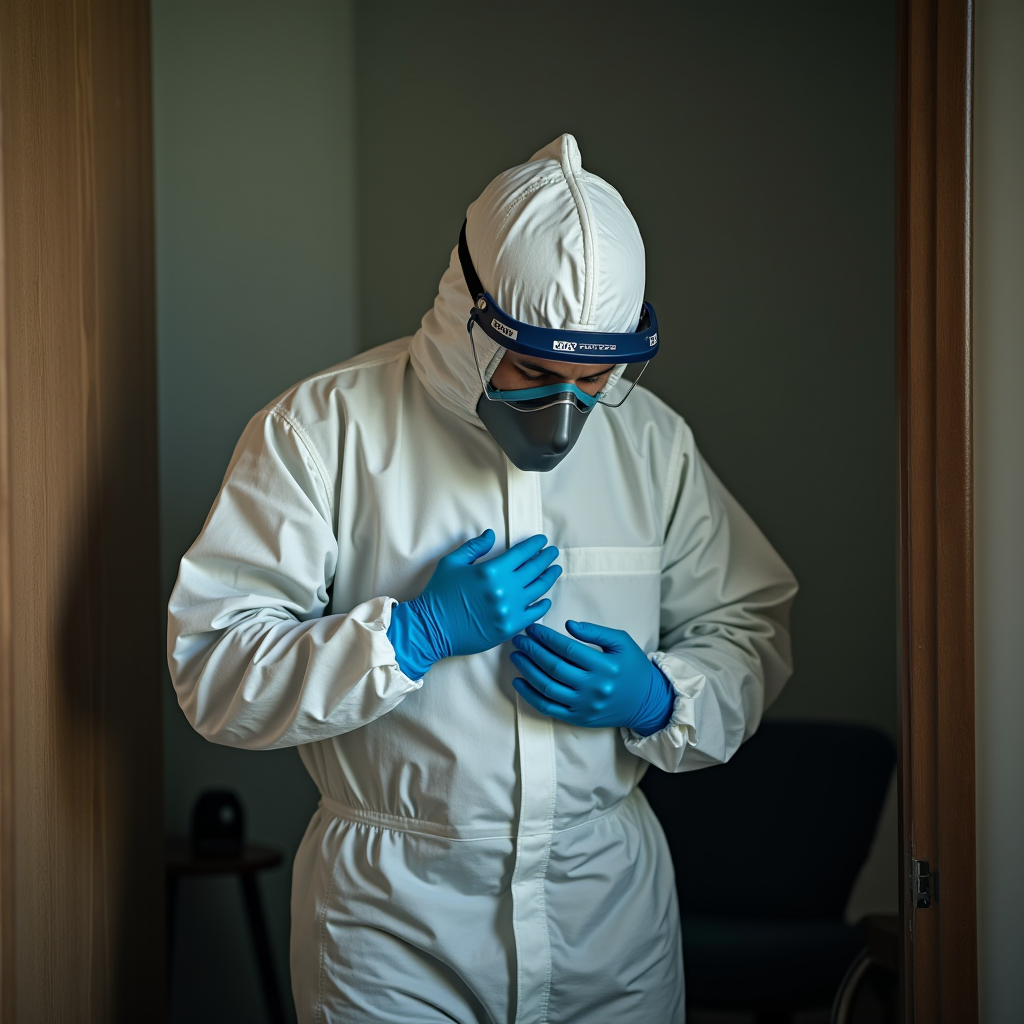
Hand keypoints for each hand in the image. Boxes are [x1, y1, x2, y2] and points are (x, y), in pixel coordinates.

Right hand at [388, 530, 560, 677]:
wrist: (431, 629)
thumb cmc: (439, 594)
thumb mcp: (451, 563)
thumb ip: (475, 547)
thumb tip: (491, 534)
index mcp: (491, 571)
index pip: (521, 553)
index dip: (535, 545)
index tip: (542, 541)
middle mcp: (504, 589)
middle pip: (534, 569)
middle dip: (546, 558)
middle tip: (553, 552)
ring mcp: (509, 610)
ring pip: (538, 590)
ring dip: (549, 577)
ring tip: (555, 570)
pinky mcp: (510, 628)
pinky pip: (534, 614)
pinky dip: (543, 605)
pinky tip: (546, 598)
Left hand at [510, 620, 673, 734]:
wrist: (646, 702)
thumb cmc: (632, 667)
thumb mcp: (622, 642)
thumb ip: (596, 632)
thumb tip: (568, 625)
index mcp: (605, 666)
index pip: (568, 649)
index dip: (546, 638)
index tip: (532, 629)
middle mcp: (593, 687)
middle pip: (554, 667)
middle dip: (532, 651)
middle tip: (519, 639)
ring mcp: (584, 705)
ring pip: (547, 687)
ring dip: (527, 670)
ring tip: (516, 656)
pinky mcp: (578, 718)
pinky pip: (548, 708)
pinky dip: (530, 695)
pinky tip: (518, 681)